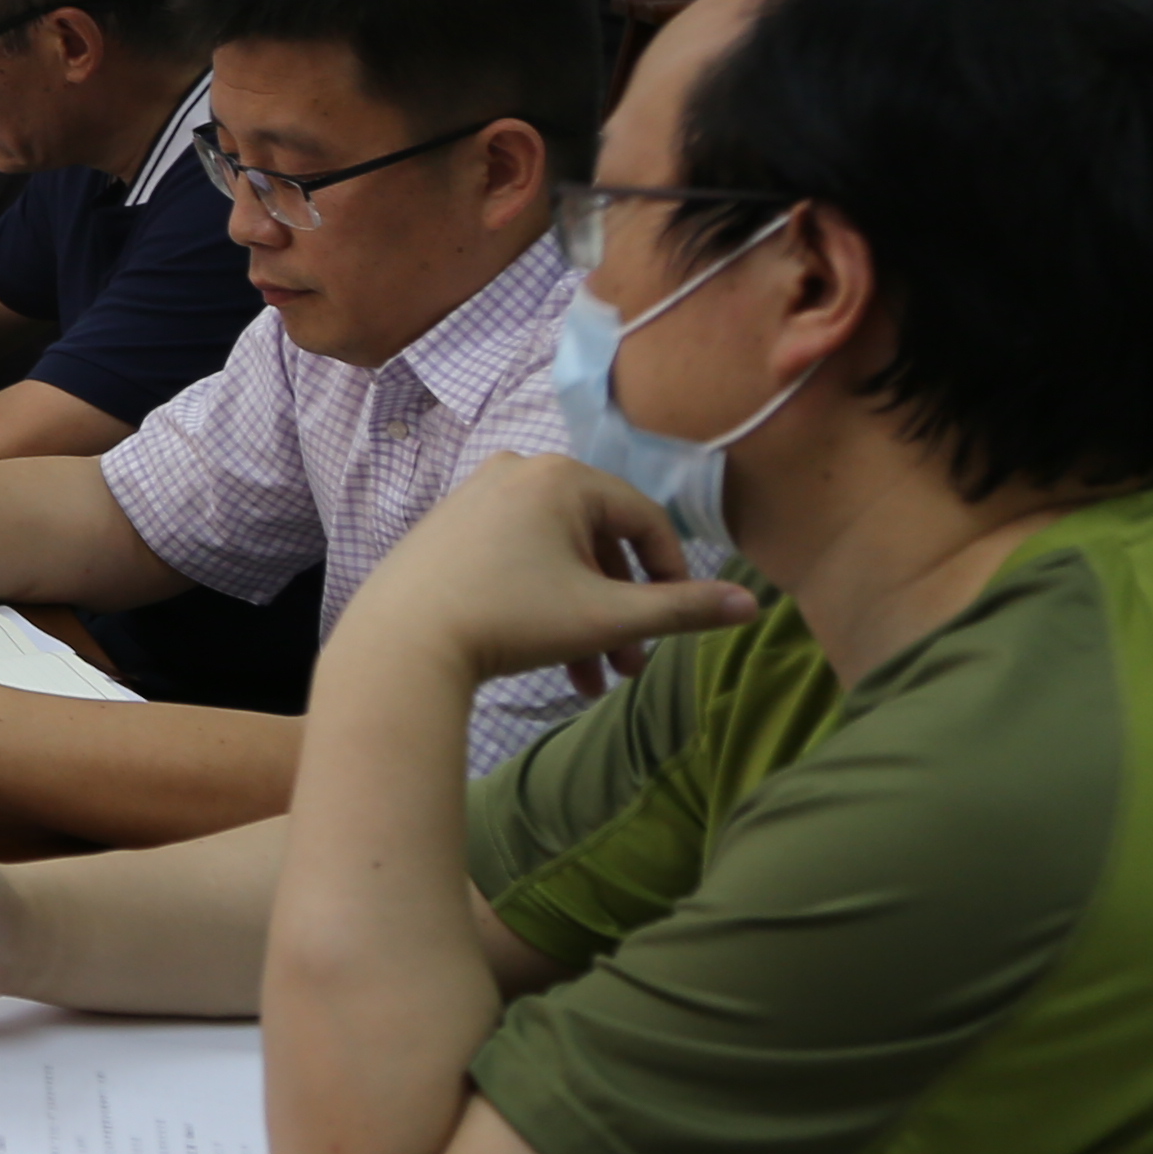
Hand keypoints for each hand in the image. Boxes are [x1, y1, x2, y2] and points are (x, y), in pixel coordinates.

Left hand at [339, 446, 758, 699]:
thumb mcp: (606, 617)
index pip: (645, 520)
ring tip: (594, 682)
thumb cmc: (510, 619)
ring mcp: (478, 496)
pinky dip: (543, 605)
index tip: (678, 626)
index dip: (674, 576)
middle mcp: (519, 471)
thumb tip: (752, 606)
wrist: (400, 642)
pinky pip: (518, 560)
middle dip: (621, 612)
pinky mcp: (450, 528)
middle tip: (631, 670)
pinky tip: (557, 663)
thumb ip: (681, 609)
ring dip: (586, 621)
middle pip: (599, 544)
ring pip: (559, 561)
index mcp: (561, 476)